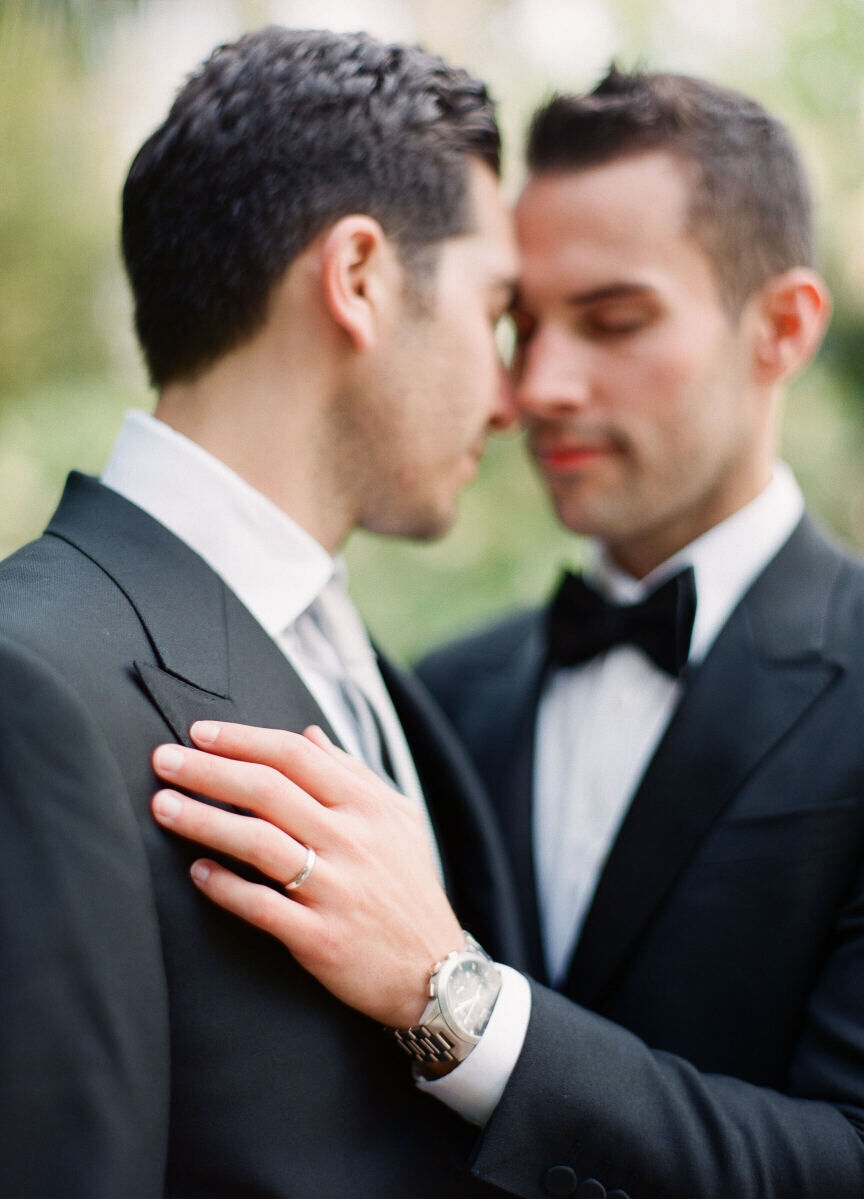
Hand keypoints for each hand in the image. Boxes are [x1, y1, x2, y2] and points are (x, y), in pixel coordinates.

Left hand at [150, 721, 463, 1027]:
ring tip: (162, 806)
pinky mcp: (321, 938)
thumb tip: (309, 735)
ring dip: (204, 821)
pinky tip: (196, 871)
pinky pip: (262, 907)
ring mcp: (335, 890)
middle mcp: (350, 841)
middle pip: (268, 791)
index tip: (199, 732)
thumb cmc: (409, 887)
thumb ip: (353, 774)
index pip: (295, 756)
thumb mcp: (398, 819)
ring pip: (258, 843)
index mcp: (366, 806)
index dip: (243, 739)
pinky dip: (225, 887)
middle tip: (161, 759)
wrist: (437, 971)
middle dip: (208, 771)